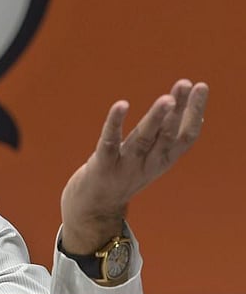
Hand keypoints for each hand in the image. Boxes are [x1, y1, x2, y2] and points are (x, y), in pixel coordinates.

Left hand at [59, 79, 208, 253]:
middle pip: (167, 135)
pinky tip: (121, 105)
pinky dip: (115, 123)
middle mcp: (147, 164)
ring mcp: (124, 166)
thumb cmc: (122, 175)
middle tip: (187, 84)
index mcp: (161, 161)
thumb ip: (164, 137)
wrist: (93, 210)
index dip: (194, 112)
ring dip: (155, 118)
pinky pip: (109, 142)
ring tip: (167, 99)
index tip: (201, 87)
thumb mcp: (148, 157)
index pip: (185, 136)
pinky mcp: (101, 165)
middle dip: (179, 109)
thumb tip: (189, 111)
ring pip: (143, 139)